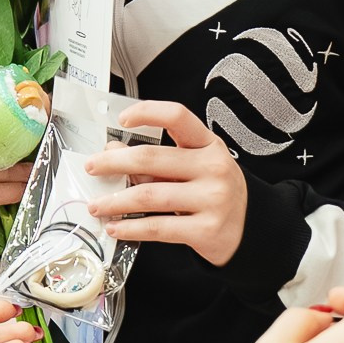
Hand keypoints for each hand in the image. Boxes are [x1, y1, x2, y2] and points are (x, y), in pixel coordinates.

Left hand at [86, 101, 248, 267]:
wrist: (251, 229)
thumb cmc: (215, 194)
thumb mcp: (194, 169)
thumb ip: (157, 160)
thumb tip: (113, 151)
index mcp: (209, 145)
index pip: (178, 117)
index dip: (147, 112)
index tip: (122, 119)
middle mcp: (213, 168)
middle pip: (152, 158)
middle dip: (113, 163)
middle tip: (92, 168)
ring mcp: (212, 199)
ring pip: (150, 195)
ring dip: (115, 201)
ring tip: (97, 205)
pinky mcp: (206, 230)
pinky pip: (158, 227)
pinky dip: (131, 228)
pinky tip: (116, 226)